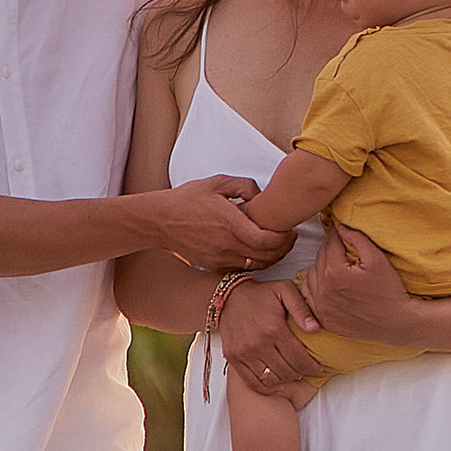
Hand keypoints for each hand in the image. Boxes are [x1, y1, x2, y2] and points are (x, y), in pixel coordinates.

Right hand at [152, 177, 291, 271]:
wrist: (160, 220)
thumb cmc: (188, 199)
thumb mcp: (218, 182)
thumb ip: (245, 186)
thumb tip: (260, 196)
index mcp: (230, 224)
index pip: (266, 240)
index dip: (284, 239)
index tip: (290, 231)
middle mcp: (226, 245)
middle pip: (266, 257)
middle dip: (283, 249)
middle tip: (290, 239)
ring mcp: (219, 259)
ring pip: (255, 266)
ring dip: (271, 258)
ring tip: (278, 247)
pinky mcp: (213, 266)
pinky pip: (241, 269)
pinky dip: (254, 263)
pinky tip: (258, 253)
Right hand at [217, 277, 327, 393]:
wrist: (229, 298)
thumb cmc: (260, 295)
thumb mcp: (285, 290)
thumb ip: (301, 308)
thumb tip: (315, 329)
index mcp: (274, 329)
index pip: (299, 358)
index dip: (312, 367)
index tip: (317, 367)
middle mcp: (258, 344)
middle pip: (287, 371)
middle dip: (301, 373)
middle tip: (306, 369)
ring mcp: (244, 353)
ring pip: (272, 380)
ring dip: (286, 380)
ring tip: (292, 373)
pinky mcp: (234, 359)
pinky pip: (253, 382)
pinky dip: (267, 386)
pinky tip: (276, 380)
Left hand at [296, 223, 421, 341]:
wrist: (395, 322)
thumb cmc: (389, 290)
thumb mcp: (377, 259)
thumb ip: (357, 238)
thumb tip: (340, 227)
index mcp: (334, 273)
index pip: (330, 244)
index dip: (337, 234)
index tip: (342, 229)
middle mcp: (322, 290)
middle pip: (319, 258)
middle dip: (329, 249)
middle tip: (341, 245)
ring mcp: (321, 307)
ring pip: (311, 276)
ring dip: (321, 267)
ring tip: (336, 263)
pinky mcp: (323, 318)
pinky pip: (309, 297)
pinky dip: (315, 287)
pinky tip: (326, 283)